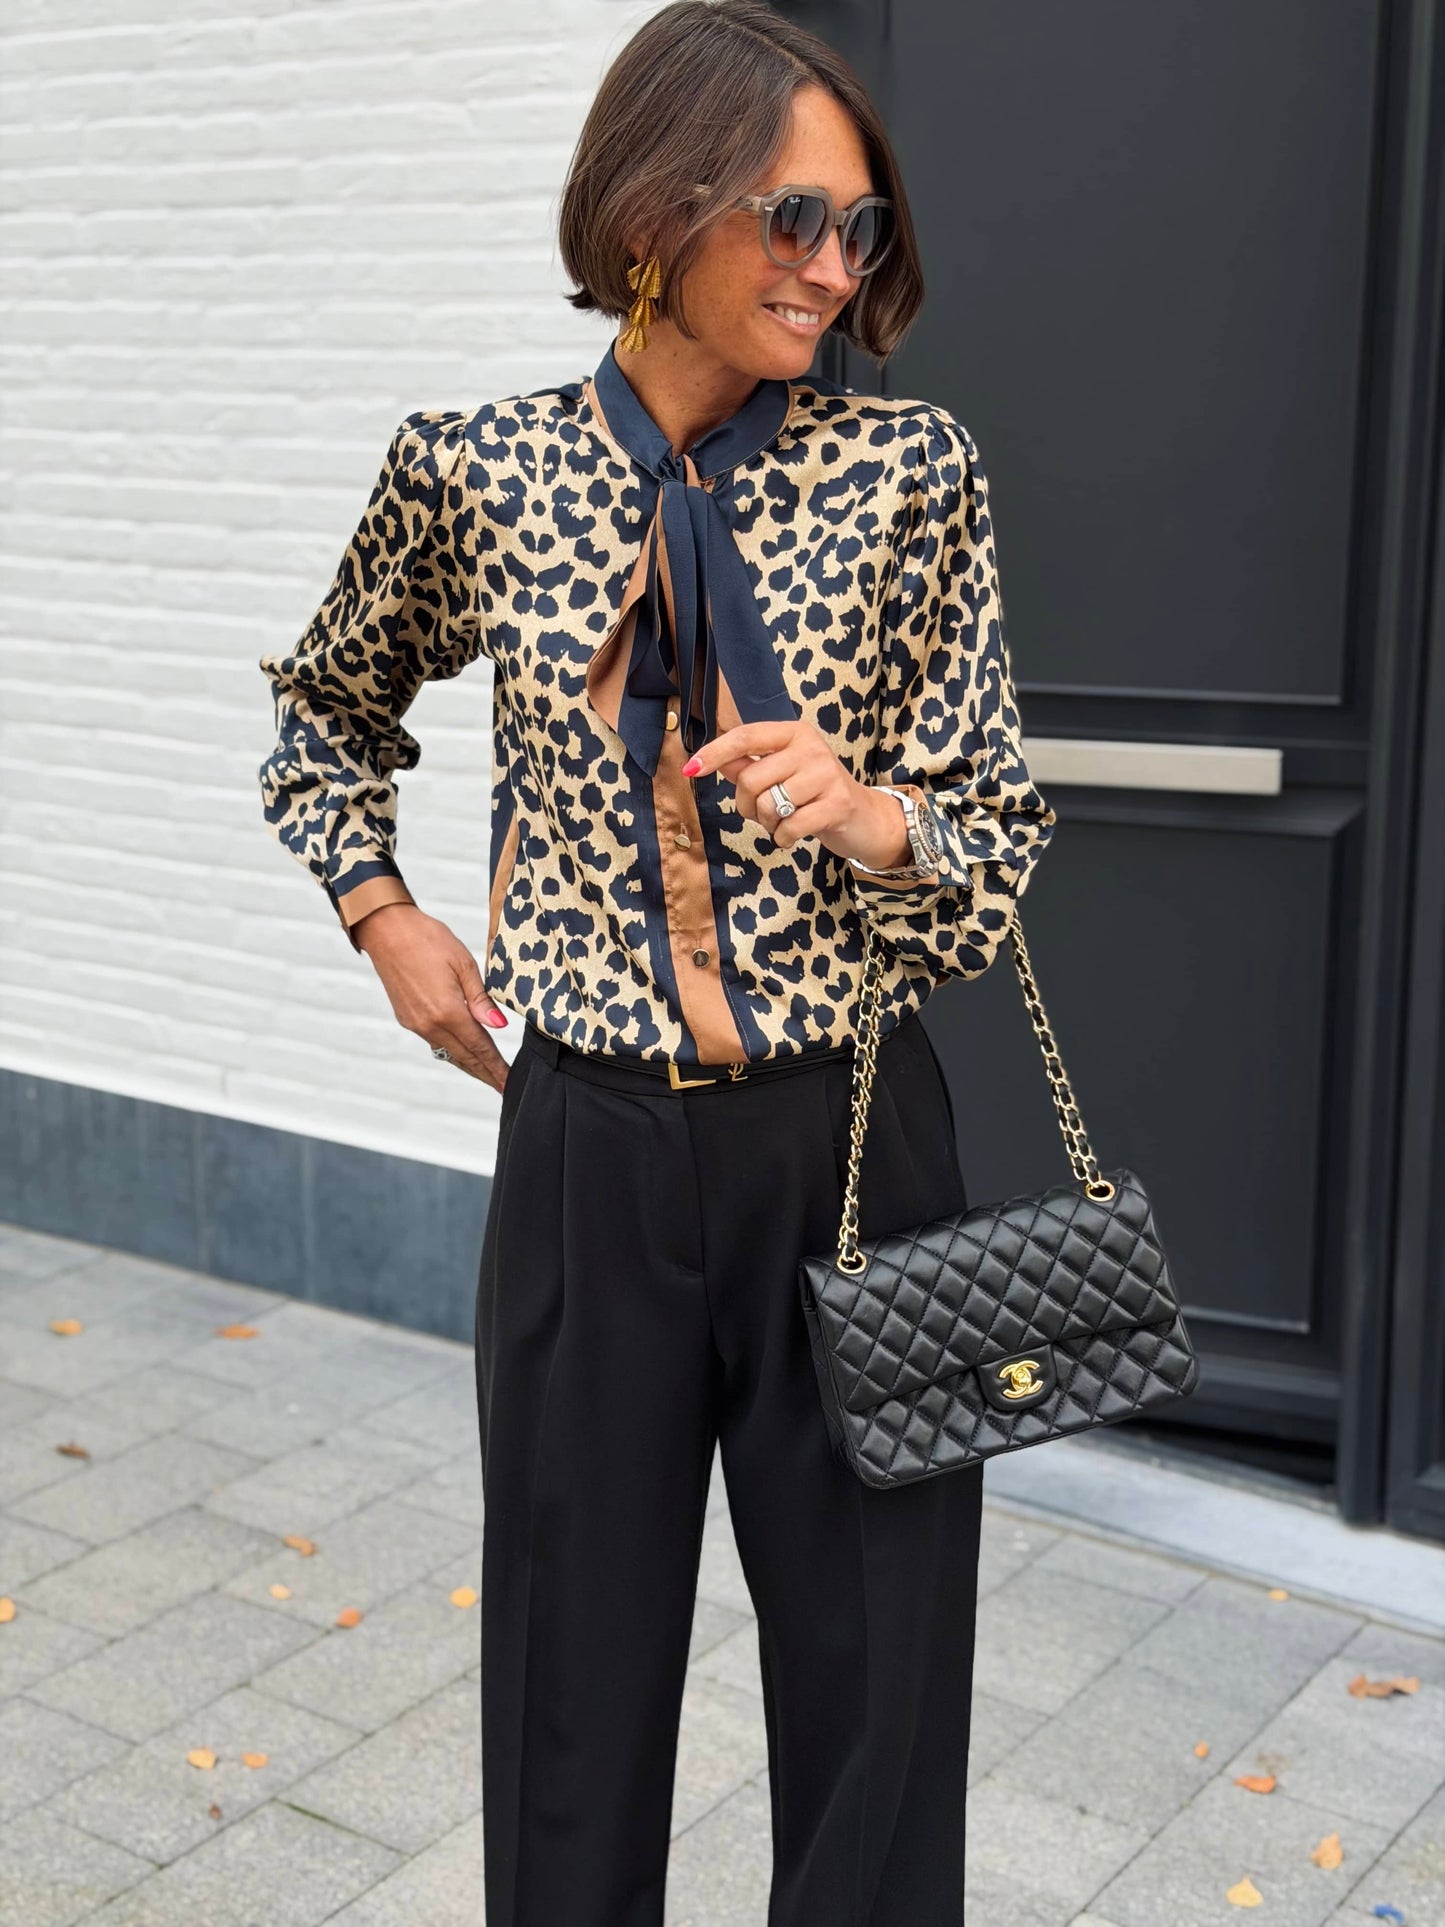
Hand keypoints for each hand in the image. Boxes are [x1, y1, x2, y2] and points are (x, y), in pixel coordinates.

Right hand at [353, 902, 509, 1094]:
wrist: (387, 930)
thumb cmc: (427, 939)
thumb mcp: (463, 964)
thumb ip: (481, 999)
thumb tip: (498, 1026)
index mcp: (447, 1011)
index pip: (479, 1047)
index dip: (496, 1067)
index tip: (508, 1083)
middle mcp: (429, 1024)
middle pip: (464, 1057)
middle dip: (486, 1074)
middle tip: (503, 1088)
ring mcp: (416, 1023)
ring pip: (448, 1052)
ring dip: (469, 1065)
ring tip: (487, 1076)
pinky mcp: (407, 1018)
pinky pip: (435, 1042)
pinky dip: (452, 1051)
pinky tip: (462, 1052)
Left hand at [680, 720, 913, 868]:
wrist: (864, 817)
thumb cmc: (815, 793)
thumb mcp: (783, 772)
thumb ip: (748, 765)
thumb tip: (709, 761)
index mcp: (794, 733)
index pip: (745, 737)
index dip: (715, 753)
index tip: (690, 770)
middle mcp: (811, 747)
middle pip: (751, 779)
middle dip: (747, 805)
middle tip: (763, 814)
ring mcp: (825, 775)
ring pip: (767, 805)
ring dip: (767, 824)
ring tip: (784, 822)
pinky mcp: (836, 804)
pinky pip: (788, 826)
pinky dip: (783, 838)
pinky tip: (794, 835)